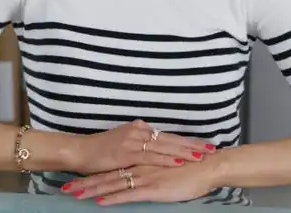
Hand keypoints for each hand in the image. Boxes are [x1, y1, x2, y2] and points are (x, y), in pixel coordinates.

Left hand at [62, 161, 216, 204]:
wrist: (206, 167)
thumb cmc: (188, 167)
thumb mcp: (164, 165)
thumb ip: (150, 167)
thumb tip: (139, 173)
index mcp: (140, 160)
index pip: (112, 168)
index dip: (93, 174)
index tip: (75, 179)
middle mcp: (138, 166)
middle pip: (106, 175)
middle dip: (85, 183)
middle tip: (65, 188)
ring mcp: (143, 177)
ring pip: (112, 184)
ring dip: (92, 191)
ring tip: (74, 195)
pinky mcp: (152, 188)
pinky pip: (128, 194)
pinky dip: (112, 198)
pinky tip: (100, 202)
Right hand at [71, 120, 214, 174]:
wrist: (80, 151)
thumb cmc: (100, 150)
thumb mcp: (123, 144)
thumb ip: (140, 146)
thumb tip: (156, 151)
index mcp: (140, 128)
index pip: (168, 135)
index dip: (186, 140)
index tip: (203, 144)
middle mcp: (139, 131)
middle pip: (171, 138)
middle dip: (192, 144)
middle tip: (211, 148)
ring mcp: (133, 140)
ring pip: (164, 146)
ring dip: (184, 151)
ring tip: (201, 155)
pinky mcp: (127, 152)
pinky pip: (151, 156)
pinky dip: (166, 159)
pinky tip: (178, 162)